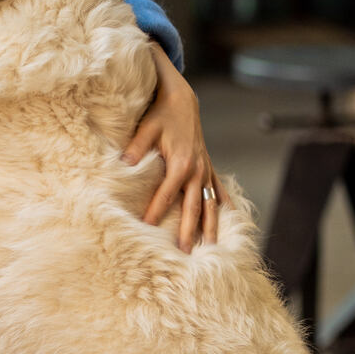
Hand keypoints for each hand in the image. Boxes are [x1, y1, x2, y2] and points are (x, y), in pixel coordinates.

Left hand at [124, 46, 219, 252]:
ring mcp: (206, 169)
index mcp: (181, 164)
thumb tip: (124, 164)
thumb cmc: (161, 113)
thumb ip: (137, 147)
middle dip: (190, 232)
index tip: (148, 230)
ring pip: (211, 204)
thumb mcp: (146, 127)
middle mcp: (197, 170)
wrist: (182, 99)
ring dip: (212, 226)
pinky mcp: (208, 166)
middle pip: (193, 208)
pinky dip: (224, 204)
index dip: (156, 213)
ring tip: (213, 248)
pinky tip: (230, 218)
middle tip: (185, 254)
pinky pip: (219, 189)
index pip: (166, 195)